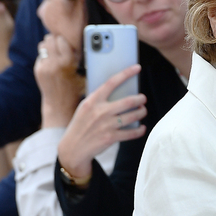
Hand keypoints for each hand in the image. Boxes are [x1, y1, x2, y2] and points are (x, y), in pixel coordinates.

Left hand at [34, 33, 85, 127]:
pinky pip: (40, 55)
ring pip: (43, 45)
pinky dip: (45, 56)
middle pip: (50, 39)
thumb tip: (76, 43)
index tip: (67, 43)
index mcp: (67, 62)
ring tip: (55, 52)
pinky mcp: (38, 70)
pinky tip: (52, 63)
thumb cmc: (75, 89)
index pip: (61, 39)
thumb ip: (78, 58)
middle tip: (60, 46)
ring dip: (49, 46)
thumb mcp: (82, 73)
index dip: (64, 40)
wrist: (60, 105)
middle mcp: (54, 63)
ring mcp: (44, 67)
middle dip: (55, 40)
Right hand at [56, 65, 146, 181]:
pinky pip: (132, 132)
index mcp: (93, 100)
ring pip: (133, 116)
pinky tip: (141, 127)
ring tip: (143, 111)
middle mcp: (100, 111)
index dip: (126, 73)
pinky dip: (140, 130)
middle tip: (143, 98)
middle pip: (128, 101)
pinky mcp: (111, 137)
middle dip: (140, 99)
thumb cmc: (81, 125)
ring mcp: (107, 125)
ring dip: (142, 112)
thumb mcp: (84, 108)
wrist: (73, 148)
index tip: (137, 68)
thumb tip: (118, 91)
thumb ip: (98, 100)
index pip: (112, 82)